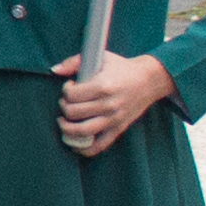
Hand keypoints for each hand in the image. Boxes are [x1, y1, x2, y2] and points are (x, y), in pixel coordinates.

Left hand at [56, 51, 175, 154]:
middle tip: (66, 102)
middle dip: (63, 107)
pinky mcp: (118, 129)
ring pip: (82, 132)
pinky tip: (74, 143)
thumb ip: (75, 62)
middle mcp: (108, 105)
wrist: (150, 80)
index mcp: (103, 86)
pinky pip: (99, 146)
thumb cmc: (122, 68)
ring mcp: (114, 119)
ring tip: (63, 122)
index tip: (69, 86)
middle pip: (73, 113)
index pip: (71, 95)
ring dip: (66, 129)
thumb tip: (54, 70)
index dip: (65, 90)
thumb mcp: (102, 57)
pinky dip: (84, 148)